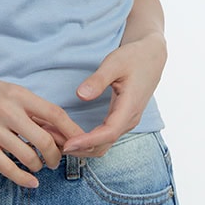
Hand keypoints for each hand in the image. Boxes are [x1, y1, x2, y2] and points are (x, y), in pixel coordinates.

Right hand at [0, 65, 87, 188]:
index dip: (71, 132)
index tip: (79, 144)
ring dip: (39, 166)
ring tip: (38, 166)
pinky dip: (23, 178)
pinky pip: (7, 167)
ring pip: (28, 156)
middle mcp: (8, 111)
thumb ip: (31, 110)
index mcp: (19, 95)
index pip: (55, 114)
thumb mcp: (9, 92)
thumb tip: (57, 131)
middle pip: (45, 140)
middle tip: (55, 161)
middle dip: (55, 156)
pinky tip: (31, 182)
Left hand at [62, 34, 167, 156]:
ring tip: (55, 140)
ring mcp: (126, 122)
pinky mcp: (121, 120)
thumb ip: (98, 80)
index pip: (108, 133)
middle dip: (78, 148)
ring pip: (103, 144)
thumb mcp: (115, 63)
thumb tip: (81, 95)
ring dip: (80, 146)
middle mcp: (129, 120)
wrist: (152, 56)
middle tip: (51, 142)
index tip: (67, 144)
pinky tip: (68, 134)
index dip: (87, 141)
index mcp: (129, 107)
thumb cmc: (134, 57)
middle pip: (103, 145)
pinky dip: (85, 141)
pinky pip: (103, 137)